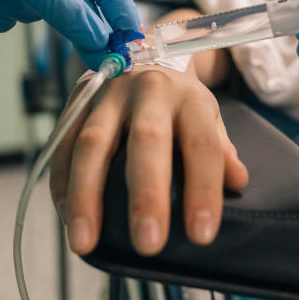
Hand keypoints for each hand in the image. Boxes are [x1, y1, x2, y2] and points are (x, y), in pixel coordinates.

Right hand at [49, 65, 247, 256]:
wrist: (140, 55)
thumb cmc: (177, 102)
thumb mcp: (207, 117)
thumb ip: (220, 150)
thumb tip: (237, 182)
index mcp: (189, 97)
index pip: (201, 144)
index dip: (203, 190)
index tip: (201, 235)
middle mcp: (148, 91)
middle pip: (147, 140)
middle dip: (146, 194)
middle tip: (148, 244)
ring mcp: (107, 95)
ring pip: (91, 143)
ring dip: (86, 196)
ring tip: (84, 242)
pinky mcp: (75, 103)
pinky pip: (61, 145)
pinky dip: (61, 184)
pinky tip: (67, 218)